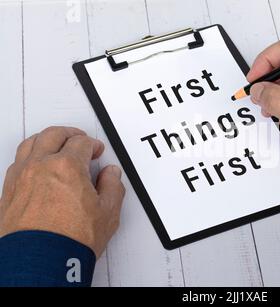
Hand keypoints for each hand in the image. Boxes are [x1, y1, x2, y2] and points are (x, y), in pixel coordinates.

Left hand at [0, 127, 124, 257]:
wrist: (41, 262)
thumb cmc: (70, 240)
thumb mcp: (107, 213)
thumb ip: (112, 186)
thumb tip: (111, 174)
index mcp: (67, 166)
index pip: (81, 143)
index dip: (93, 145)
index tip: (97, 151)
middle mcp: (40, 166)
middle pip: (53, 135)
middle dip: (69, 134)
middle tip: (79, 139)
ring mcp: (21, 177)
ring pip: (31, 144)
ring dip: (47, 140)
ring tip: (56, 146)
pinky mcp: (9, 192)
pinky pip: (17, 162)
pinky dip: (30, 156)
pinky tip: (37, 165)